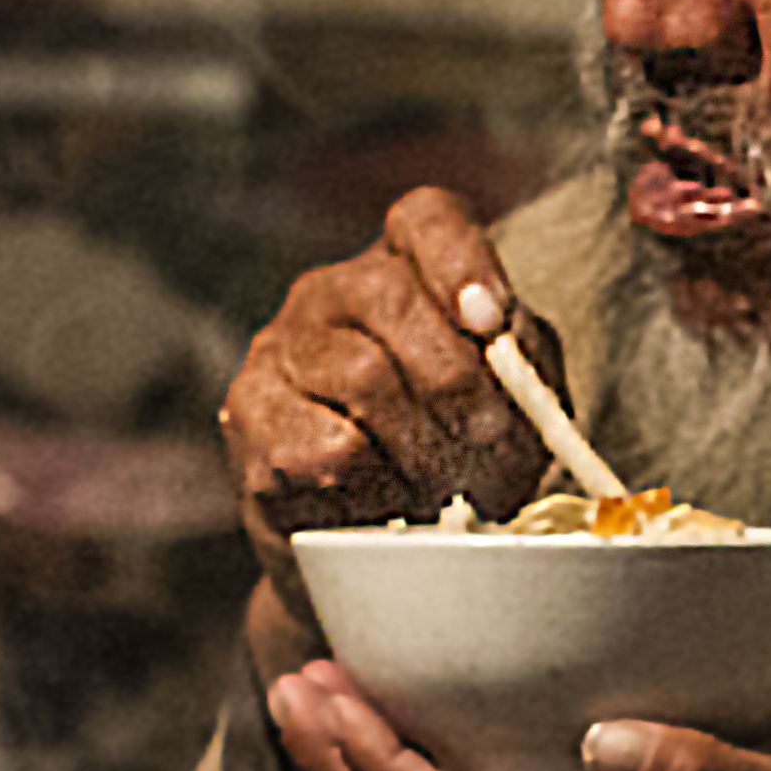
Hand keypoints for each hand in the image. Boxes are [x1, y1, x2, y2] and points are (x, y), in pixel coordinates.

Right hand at [217, 188, 550, 598]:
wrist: (375, 552)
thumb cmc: (454, 457)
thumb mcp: (510, 400)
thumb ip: (521, 361)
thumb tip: (504, 342)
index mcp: (401, 270)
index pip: (427, 218)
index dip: (463, 260)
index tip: (490, 319)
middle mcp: (330, 294)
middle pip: (392, 298)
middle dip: (457, 381)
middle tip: (487, 442)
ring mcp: (279, 350)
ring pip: (362, 375)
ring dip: (422, 446)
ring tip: (443, 488)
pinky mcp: (249, 418)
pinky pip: (325, 449)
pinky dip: (375, 489)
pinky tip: (387, 507)